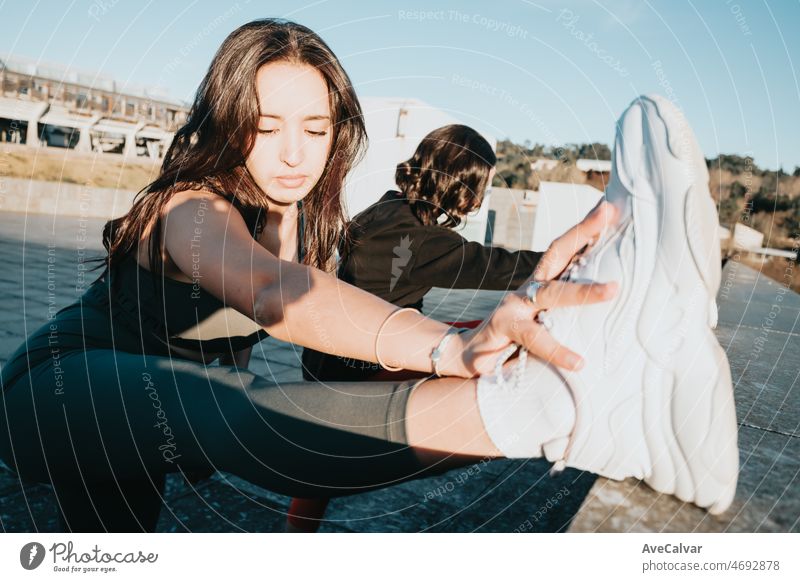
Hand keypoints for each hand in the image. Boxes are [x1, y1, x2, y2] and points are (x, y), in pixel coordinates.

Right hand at [443, 200, 620, 375]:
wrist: (469, 356)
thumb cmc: (514, 340)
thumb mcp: (543, 320)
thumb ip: (566, 311)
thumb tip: (611, 303)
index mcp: (540, 283)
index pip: (563, 249)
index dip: (585, 227)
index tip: (609, 207)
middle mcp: (527, 289)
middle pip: (556, 254)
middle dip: (583, 233)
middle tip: (609, 212)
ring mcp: (513, 307)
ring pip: (550, 294)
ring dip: (583, 291)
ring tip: (612, 290)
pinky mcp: (503, 330)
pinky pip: (535, 339)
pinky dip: (557, 351)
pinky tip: (578, 362)